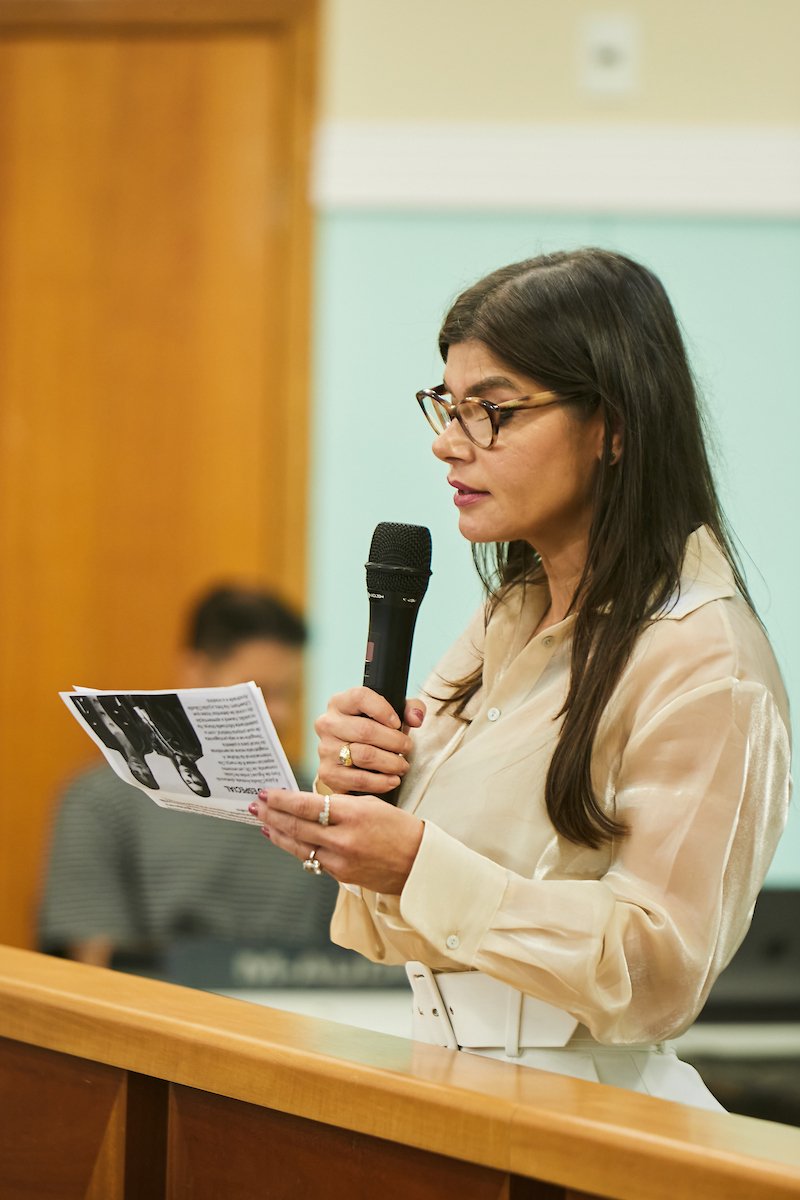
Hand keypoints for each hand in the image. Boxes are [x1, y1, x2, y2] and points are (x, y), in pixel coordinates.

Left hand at [253, 788, 423, 894]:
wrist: (419, 863)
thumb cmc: (398, 828)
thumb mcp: (371, 805)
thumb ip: (340, 805)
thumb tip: (308, 803)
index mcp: (353, 814)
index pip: (307, 805)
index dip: (282, 800)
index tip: (266, 793)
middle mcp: (343, 838)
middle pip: (297, 826)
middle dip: (272, 815)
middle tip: (255, 805)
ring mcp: (340, 860)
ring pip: (299, 845)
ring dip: (277, 832)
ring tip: (262, 822)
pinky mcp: (340, 875)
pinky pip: (311, 858)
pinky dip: (294, 847)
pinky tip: (283, 839)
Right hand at [315, 687, 425, 795]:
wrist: (348, 759)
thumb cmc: (373, 731)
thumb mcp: (391, 714)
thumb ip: (410, 708)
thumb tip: (416, 718)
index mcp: (339, 703)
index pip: (359, 697)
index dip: (383, 709)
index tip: (397, 723)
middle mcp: (327, 723)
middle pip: (365, 730)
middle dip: (394, 741)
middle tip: (407, 748)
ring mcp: (325, 749)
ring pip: (364, 756)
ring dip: (391, 763)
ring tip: (403, 766)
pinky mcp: (328, 773)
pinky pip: (359, 779)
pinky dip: (381, 782)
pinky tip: (393, 780)